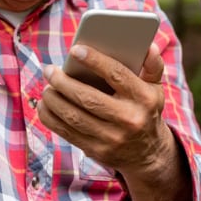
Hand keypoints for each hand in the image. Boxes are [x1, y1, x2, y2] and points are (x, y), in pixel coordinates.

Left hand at [37, 43, 176, 178]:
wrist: (148, 154)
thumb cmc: (146, 110)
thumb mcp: (155, 88)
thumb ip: (152, 65)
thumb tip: (148, 46)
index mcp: (144, 98)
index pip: (117, 74)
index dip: (95, 60)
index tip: (75, 50)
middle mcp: (129, 119)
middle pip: (88, 97)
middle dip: (63, 82)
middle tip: (49, 70)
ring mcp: (112, 138)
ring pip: (74, 116)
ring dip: (54, 100)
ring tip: (46, 87)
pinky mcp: (97, 150)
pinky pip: (67, 132)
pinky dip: (51, 118)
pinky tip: (45, 105)